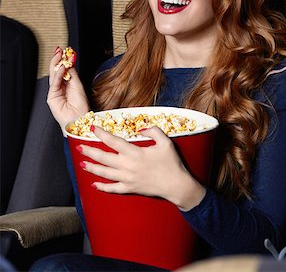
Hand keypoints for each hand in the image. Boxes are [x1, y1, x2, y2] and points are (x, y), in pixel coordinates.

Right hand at [47, 47, 89, 130]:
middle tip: (60, 50)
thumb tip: (70, 60)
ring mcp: (55, 91)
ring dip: (57, 64)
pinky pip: (54, 83)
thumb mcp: (78, 85)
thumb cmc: (81, 106)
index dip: (64, 60)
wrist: (79, 118)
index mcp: (67, 84)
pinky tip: (62, 67)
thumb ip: (72, 73)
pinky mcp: (52, 96)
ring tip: (60, 55)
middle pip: (57, 70)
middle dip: (58, 59)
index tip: (67, 51)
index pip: (64, 69)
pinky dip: (58, 74)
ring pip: (54, 74)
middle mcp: (60, 86)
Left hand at [78, 126, 205, 210]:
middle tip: (78, 146)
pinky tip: (94, 184)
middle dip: (89, 151)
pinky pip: (112, 188)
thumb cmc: (172, 163)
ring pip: (104, 173)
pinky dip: (102, 187)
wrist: (177, 186)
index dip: (101, 134)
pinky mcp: (130, 188)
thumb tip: (140, 128)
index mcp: (135, 153)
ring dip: (92, 168)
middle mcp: (128, 166)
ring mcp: (127, 179)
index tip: (92, 128)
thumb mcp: (166, 142)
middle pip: (103, 157)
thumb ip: (153, 131)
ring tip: (82, 163)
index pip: (113, 141)